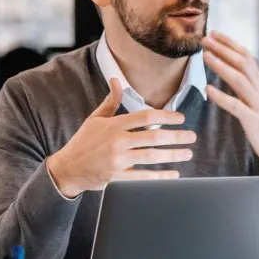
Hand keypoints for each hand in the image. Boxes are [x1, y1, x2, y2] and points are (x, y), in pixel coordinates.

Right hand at [45, 78, 196, 198]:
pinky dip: (160, 176)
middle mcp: (117, 142)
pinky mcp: (118, 178)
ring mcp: (118, 161)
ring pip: (152, 157)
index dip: (166, 116)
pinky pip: (144, 177)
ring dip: (173, 155)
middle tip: (191, 136)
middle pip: (153, 136)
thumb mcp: (94, 119)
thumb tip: (116, 80)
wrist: (67, 169)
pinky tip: (174, 174)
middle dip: (177, 136)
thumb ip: (110, 101)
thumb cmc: (83, 142)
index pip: (145, 117)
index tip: (180, 118)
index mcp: (113, 125)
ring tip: (188, 153)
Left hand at [201, 32, 258, 174]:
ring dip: (221, 66)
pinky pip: (236, 106)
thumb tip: (231, 72)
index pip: (246, 57)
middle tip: (206, 38)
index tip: (215, 33)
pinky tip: (208, 90)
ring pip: (239, 80)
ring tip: (205, 56)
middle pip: (242, 63)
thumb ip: (247, 87)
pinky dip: (222, 97)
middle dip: (223, 49)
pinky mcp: (254, 121)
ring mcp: (258, 105)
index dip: (230, 44)